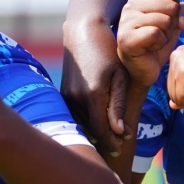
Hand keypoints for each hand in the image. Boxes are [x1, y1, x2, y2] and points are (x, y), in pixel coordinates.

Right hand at [62, 20, 129, 157]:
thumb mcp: (120, 76)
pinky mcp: (62, 94)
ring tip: (111, 136)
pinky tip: (98, 123)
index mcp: (93, 95)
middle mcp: (75, 98)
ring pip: (81, 124)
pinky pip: (74, 116)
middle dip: (104, 141)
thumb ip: (118, 104)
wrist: (84, 34)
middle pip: (90, 131)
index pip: (101, 130)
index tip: (121, 149)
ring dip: (95, 132)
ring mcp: (66, 97)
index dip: (111, 143)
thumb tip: (119, 131)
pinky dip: (86, 123)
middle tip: (119, 146)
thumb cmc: (109, 53)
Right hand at [116, 0, 183, 86]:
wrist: (142, 69)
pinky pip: (156, 33)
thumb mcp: (173, 23)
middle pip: (171, 6)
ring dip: (166, 36)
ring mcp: (126, 21)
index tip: (166, 24)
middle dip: (173, 25)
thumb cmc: (156, 44)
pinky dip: (159, 43)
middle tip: (160, 36)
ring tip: (155, 42)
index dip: (177, 11)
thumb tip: (183, 15)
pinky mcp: (126, 38)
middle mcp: (130, 5)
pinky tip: (150, 48)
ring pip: (165, 20)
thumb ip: (182, 10)